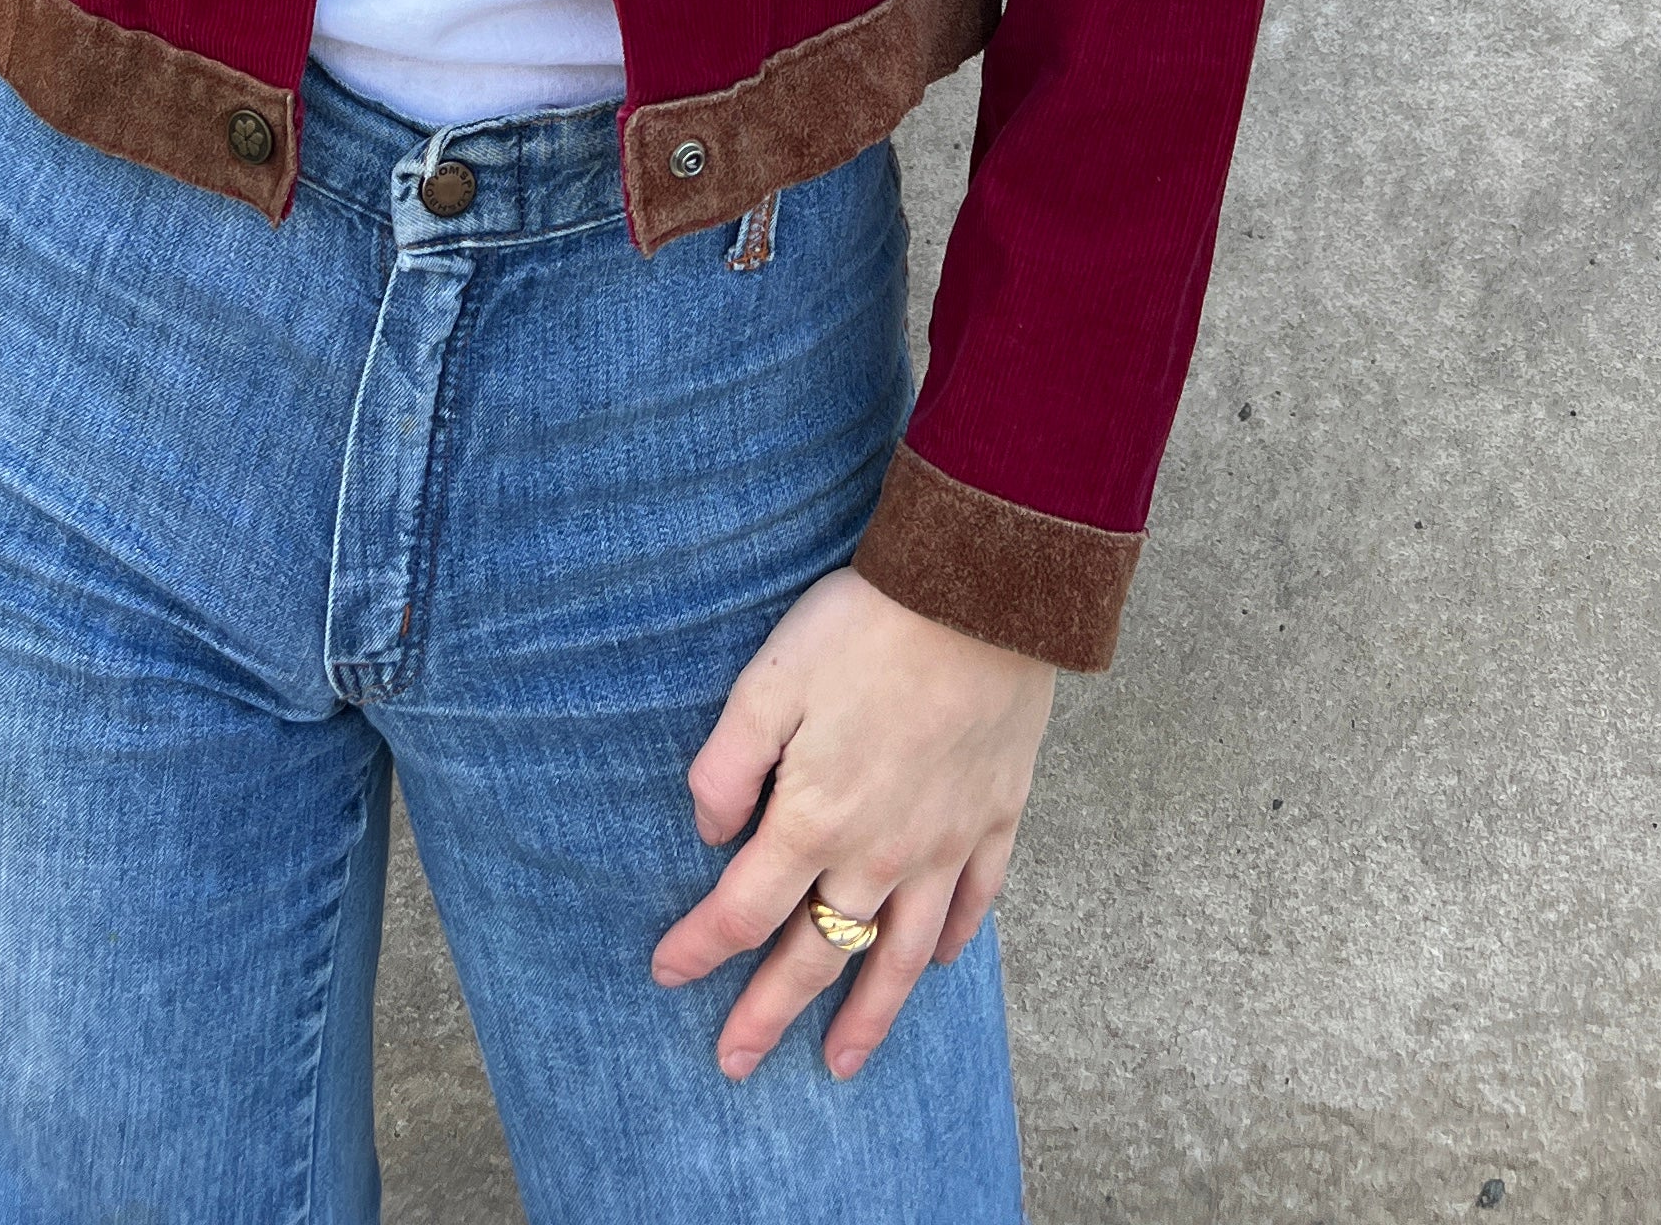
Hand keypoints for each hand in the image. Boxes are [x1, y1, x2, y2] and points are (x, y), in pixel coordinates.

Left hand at [651, 566, 1054, 1081]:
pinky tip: (935, 965)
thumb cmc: (862, 629)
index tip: (665, 974)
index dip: (698, 949)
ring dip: (867, 1017)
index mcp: (813, 820)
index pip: (742, 911)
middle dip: (768, 1014)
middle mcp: (879, 854)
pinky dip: (951, 944)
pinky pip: (973, 905)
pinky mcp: (995, 818)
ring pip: (899, 957)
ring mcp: (944, 844)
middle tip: (735, 1065)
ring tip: (841, 1064)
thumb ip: (726, 766)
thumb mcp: (766, 683)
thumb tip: (708, 832)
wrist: (979, 596)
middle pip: (815, 955)